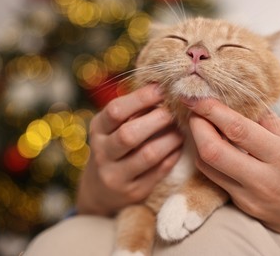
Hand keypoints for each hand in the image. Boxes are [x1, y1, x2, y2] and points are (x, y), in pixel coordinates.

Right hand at [76, 84, 183, 215]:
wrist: (100, 191)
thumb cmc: (114, 147)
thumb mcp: (113, 128)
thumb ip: (133, 111)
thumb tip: (163, 87)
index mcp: (98, 130)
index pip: (115, 111)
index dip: (140, 98)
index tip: (161, 89)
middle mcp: (102, 153)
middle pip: (130, 134)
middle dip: (157, 120)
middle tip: (175, 112)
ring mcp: (116, 176)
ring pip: (148, 155)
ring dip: (170, 139)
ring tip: (182, 130)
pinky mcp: (133, 191)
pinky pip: (159, 172)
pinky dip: (173, 156)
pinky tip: (179, 147)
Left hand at [183, 98, 279, 254]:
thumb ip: (273, 124)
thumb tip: (247, 102)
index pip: (238, 129)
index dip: (212, 110)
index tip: (197, 95)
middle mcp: (265, 180)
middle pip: (212, 150)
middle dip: (196, 125)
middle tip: (195, 109)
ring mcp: (251, 197)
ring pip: (207, 165)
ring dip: (198, 141)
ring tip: (202, 123)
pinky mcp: (243, 206)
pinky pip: (216, 178)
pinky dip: (209, 158)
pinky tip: (214, 145)